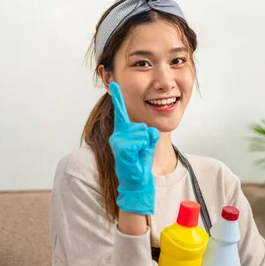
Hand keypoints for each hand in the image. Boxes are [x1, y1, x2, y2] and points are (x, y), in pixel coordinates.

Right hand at [109, 81, 159, 214]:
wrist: (136, 182)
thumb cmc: (140, 164)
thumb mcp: (148, 145)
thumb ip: (149, 134)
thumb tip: (150, 130)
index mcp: (123, 131)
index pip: (121, 112)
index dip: (117, 97)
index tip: (114, 83)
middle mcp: (118, 133)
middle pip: (143, 125)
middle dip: (148, 138)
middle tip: (140, 151)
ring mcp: (117, 140)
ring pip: (144, 132)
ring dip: (146, 145)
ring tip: (138, 155)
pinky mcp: (121, 147)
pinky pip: (140, 140)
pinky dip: (143, 148)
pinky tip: (136, 156)